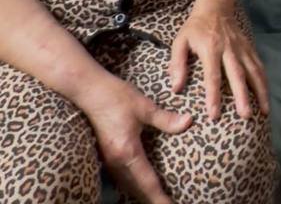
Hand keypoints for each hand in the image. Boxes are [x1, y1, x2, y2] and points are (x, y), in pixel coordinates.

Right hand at [82, 76, 191, 203]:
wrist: (89, 90)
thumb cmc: (116, 96)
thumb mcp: (144, 106)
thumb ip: (166, 119)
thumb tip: (188, 122)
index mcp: (128, 152)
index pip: (148, 184)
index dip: (160, 199)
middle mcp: (117, 161)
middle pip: (137, 191)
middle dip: (152, 200)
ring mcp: (109, 160)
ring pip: (127, 186)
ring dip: (142, 194)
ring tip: (157, 197)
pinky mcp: (106, 154)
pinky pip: (121, 177)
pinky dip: (133, 184)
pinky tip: (139, 182)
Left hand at [170, 9, 269, 120]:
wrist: (215, 7)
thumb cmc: (195, 28)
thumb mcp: (180, 41)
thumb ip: (177, 64)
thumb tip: (175, 88)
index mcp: (210, 48)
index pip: (212, 75)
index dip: (213, 95)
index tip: (214, 114)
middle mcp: (229, 49)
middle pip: (237, 74)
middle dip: (242, 96)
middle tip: (245, 115)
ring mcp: (241, 48)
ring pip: (253, 70)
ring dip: (260, 91)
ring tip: (264, 111)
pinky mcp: (249, 48)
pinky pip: (259, 65)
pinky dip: (264, 81)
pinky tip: (266, 96)